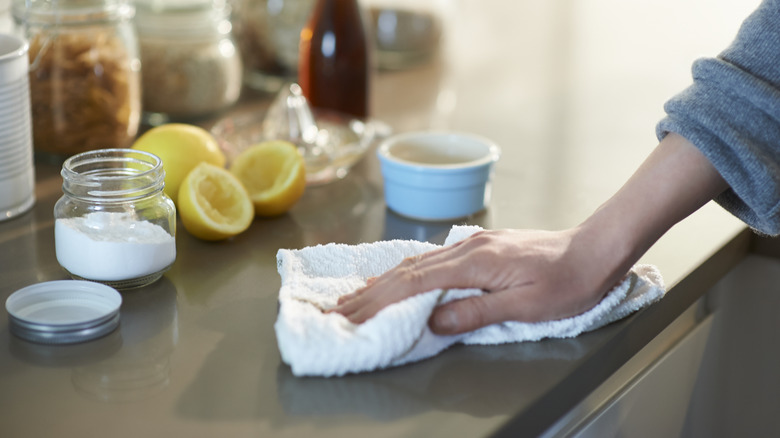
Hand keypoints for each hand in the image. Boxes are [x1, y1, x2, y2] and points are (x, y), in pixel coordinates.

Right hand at [334, 133, 727, 334]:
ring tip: (357, 295)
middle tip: (339, 309)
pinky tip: (397, 277)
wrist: (594, 249)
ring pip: (417, 262)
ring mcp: (472, 244)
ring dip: (384, 281)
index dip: (379, 300)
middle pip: (408, 270)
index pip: (415, 283)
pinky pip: (432, 259)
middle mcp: (467, 247)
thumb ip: (477, 311)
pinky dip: (406, 272)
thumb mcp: (526, 305)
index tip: (352, 314)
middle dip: (371, 292)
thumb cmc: (567, 281)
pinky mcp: (480, 246)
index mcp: (476, 262)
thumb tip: (434, 320)